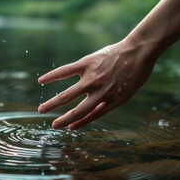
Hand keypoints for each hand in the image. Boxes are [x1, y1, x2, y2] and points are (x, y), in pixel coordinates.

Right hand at [38, 39, 156, 129]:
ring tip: (41, 110)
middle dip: (62, 120)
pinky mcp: (86, 63)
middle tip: (52, 126)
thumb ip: (108, 103)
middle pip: (76, 110)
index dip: (78, 123)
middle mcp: (99, 92)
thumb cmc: (134, 73)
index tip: (68, 128)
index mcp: (110, 101)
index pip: (90, 116)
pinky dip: (52, 76)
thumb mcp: (126, 93)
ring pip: (67, 95)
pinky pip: (65, 71)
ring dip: (53, 104)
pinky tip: (41, 81)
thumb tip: (91, 113)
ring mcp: (91, 78)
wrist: (138, 51)